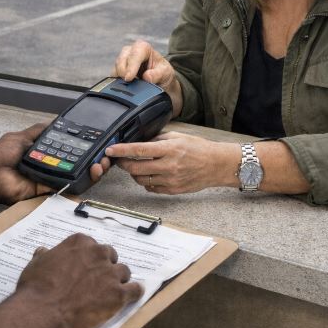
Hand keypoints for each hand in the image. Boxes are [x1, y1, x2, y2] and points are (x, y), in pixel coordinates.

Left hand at [0, 123, 110, 204]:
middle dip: (96, 159)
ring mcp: (52, 179)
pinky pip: (69, 187)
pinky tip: (93, 172)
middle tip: (106, 154)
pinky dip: (82, 182)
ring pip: (79, 176)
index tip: (99, 142)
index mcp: (47, 153)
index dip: (86, 147)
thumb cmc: (0, 156)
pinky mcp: (49, 191)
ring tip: (102, 163)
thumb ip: (40, 131)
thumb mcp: (22, 136)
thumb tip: (55, 122)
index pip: (72, 150)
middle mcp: (52, 166)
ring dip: (94, 170)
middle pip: (80, 164)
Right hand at [17, 234, 143, 327]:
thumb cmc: (37, 287)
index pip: (93, 246)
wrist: (43, 311)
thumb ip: (45, 256)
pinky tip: (133, 295)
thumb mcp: (36, 264)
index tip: (87, 267)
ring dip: (119, 280)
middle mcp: (98, 253)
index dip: (91, 258)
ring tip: (112, 290)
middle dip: (106, 267)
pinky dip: (134, 292)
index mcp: (80, 243)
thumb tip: (43, 251)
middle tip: (98, 280)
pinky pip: (135, 290)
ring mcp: (110, 273)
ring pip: (124, 272)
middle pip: (111, 256)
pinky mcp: (118, 294)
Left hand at [106, 132, 238, 193]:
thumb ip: (158, 140)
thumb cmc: (198, 148)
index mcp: (169, 149)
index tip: (111, 149)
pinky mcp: (173, 190)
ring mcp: (170, 180)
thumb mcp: (178, 136)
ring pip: (141, 180)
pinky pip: (151, 188)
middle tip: (120, 159)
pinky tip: (150, 175)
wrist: (216, 164)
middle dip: (123, 164)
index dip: (122, 150)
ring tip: (137, 167)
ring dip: (134, 173)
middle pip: (136, 168)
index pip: (139, 150)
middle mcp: (169, 166)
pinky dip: (146, 182)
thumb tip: (140, 142)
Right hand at [112, 39, 182, 116]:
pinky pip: (113, 76)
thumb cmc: (162, 72)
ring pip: (115, 68)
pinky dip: (116, 82)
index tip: (129, 78)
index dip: (131, 66)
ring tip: (128, 87)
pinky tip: (123, 88)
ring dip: (120, 78)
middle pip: (121, 60)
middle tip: (128, 83)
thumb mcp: (165, 73)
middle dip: (123, 72)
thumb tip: (147, 77)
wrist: (160, 81)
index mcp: (143, 48)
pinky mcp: (117, 71)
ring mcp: (122, 61)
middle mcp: (130, 52)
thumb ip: (157, 74)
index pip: (135, 54)